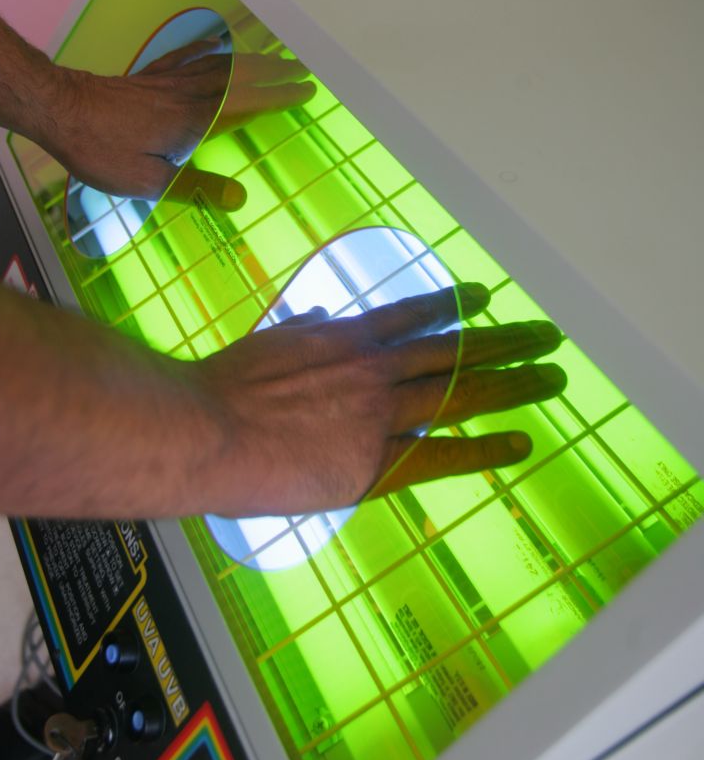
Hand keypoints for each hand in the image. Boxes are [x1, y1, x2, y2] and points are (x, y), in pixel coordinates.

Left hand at [44, 45, 314, 205]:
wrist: (58, 109)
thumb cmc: (100, 149)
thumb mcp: (148, 181)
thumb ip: (195, 187)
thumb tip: (240, 198)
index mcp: (193, 121)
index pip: (247, 105)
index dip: (278, 97)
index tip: (305, 90)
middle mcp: (187, 95)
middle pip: (239, 78)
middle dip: (273, 73)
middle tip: (301, 68)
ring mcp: (167, 81)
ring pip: (219, 64)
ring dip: (250, 60)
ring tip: (274, 57)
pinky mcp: (149, 76)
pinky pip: (187, 57)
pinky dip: (208, 48)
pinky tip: (217, 42)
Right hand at [186, 285, 566, 516]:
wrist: (206, 430)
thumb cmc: (222, 387)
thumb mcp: (266, 341)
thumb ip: (302, 327)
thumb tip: (323, 311)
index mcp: (345, 338)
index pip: (414, 315)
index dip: (454, 304)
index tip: (485, 297)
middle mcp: (375, 369)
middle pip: (454, 350)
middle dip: (506, 340)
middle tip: (545, 334)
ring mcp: (381, 414)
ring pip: (462, 392)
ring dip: (514, 382)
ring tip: (553, 375)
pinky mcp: (377, 462)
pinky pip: (443, 453)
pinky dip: (485, 448)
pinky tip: (521, 443)